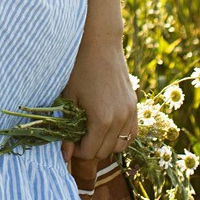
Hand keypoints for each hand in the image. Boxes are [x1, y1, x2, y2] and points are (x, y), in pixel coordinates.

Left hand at [59, 33, 137, 166]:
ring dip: (105, 144)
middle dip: (89, 148)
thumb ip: (67, 130)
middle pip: (105, 151)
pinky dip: (120, 136)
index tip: (68, 141)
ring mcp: (130, 112)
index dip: (76, 151)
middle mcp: (120, 119)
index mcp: (102, 119)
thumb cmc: (79, 68)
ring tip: (91, 130)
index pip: (90, 152)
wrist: (99, 43)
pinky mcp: (134, 105)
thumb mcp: (69, 99)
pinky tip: (107, 128)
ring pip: (120, 145)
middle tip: (77, 135)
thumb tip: (64, 156)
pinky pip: (132, 133)